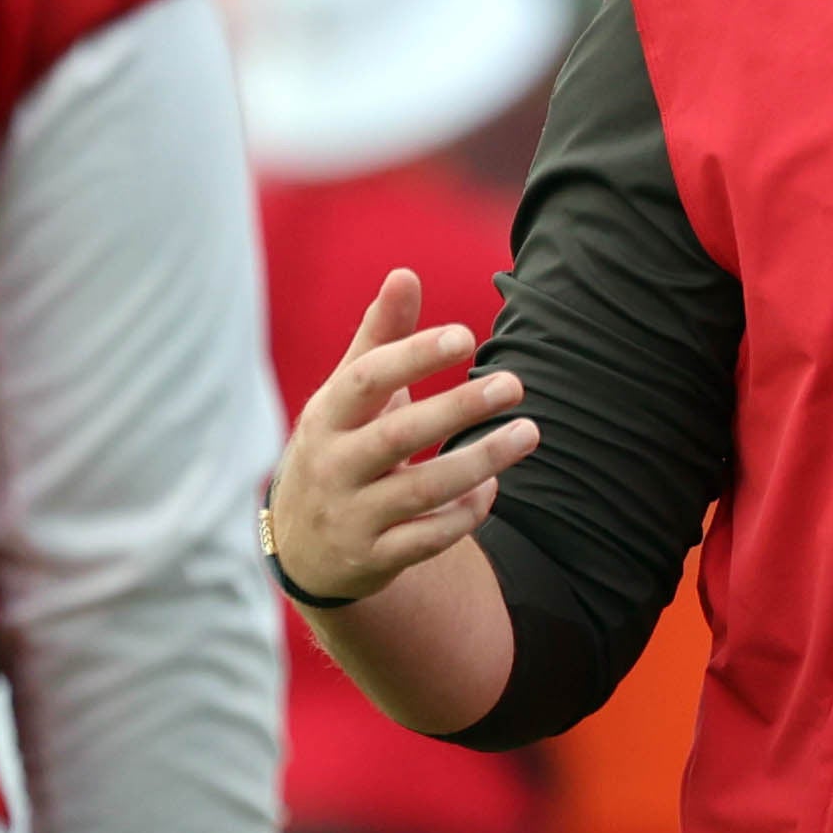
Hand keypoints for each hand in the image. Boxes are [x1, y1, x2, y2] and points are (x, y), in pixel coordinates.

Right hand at [265, 268, 537, 604]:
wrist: (303, 546)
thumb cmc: (340, 446)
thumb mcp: (348, 396)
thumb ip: (381, 338)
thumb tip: (405, 274)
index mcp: (326, 416)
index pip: (366, 379)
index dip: (413, 355)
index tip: (466, 335)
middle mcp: (332, 466)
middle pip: (398, 434)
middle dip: (459, 408)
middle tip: (515, 384)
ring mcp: (351, 515)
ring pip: (421, 491)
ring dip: (481, 462)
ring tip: (529, 432)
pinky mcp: (374, 558)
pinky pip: (428, 538)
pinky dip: (465, 513)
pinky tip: (492, 488)